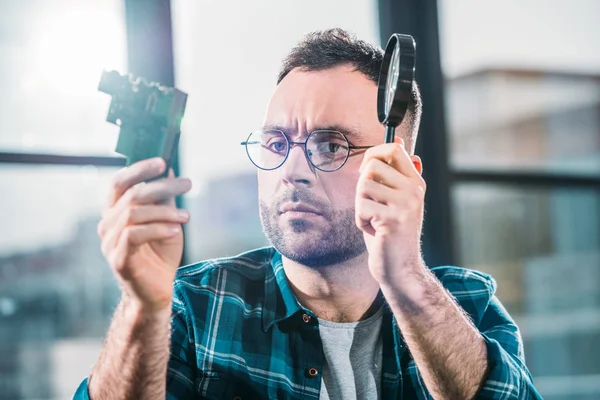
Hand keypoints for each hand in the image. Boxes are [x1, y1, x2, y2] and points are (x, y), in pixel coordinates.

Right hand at [97, 157, 191, 311]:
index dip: (139, 169)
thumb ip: (164, 198)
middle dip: (162, 187)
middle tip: (188, 184)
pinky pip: (134, 235)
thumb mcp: (166, 221)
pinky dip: (157, 229)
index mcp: (116, 212)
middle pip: (132, 195)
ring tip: (186, 216)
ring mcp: (109, 242)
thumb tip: (169, 170)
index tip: (163, 161)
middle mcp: (107, 224)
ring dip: (165, 212)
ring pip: (134, 214)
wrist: (157, 291)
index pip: (120, 182)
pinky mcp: (118, 259)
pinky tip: (175, 231)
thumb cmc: (161, 254)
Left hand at [355, 140, 426, 284]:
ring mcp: (405, 204)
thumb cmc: (391, 233)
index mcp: (415, 182)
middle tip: (370, 205)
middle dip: (362, 186)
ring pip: (363, 186)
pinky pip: (361, 207)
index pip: (394, 149)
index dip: (373, 153)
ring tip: (373, 219)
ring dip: (360, 205)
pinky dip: (360, 221)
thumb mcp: (397, 199)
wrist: (400, 268)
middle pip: (372, 166)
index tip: (367, 170)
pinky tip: (374, 230)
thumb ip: (396, 173)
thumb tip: (398, 140)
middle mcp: (413, 190)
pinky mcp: (392, 219)